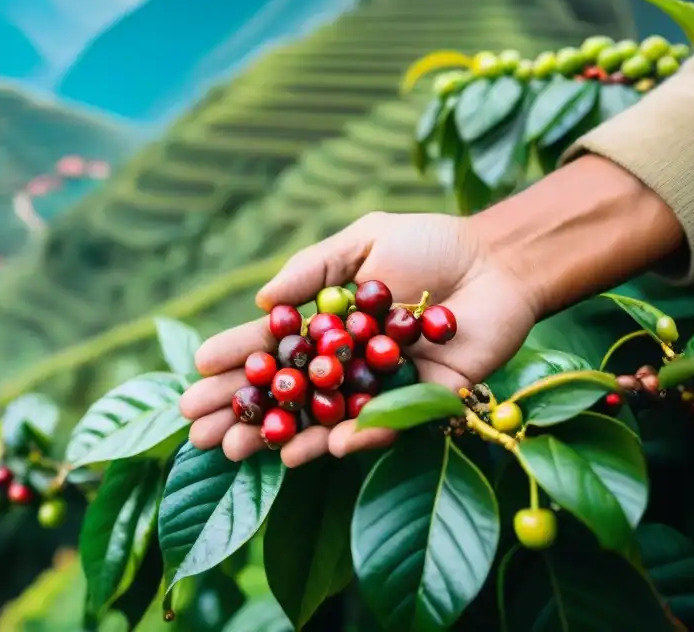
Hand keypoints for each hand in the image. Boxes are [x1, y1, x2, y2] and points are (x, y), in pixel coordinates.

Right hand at [179, 211, 540, 467]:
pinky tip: (312, 449)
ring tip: (235, 451)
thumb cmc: (430, 244)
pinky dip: (349, 439)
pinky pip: (379, 426)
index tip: (196, 369)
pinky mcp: (417, 403)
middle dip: (240, 408)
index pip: (271, 345)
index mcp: (327, 323)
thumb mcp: (362, 241)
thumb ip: (313, 270)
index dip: (234, 357)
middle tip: (197, 431)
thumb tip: (262, 302)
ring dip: (278, 435)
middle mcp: (345, 361)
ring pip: (320, 418)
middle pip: (284, 390)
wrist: (497, 262)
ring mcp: (377, 386)